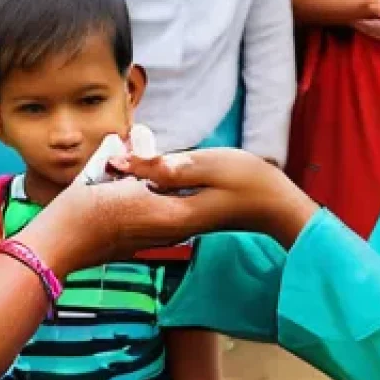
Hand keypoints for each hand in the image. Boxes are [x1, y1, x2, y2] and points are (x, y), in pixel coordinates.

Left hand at [108, 149, 318, 249]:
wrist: (275, 203)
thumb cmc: (246, 180)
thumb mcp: (204, 166)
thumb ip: (163, 166)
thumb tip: (121, 163)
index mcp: (169, 216)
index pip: (125, 199)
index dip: (110, 176)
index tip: (104, 155)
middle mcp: (167, 226)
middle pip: (127, 203)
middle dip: (114, 181)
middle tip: (108, 154)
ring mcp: (173, 223)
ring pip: (138, 201)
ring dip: (127, 182)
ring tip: (119, 158)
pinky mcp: (180, 216)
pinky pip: (152, 199)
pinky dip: (143, 185)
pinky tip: (143, 167)